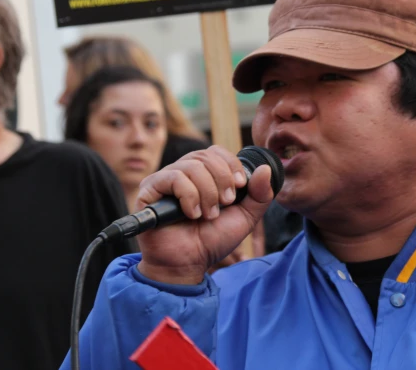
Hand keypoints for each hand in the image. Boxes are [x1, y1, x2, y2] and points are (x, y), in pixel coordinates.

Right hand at [135, 145, 274, 284]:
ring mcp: (164, 180)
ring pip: (192, 166)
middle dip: (222, 179)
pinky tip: (192, 214)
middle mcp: (182, 173)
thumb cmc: (212, 240)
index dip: (231, 165)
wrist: (188, 264)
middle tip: (225, 204)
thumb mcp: (245, 217)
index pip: (216, 152)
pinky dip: (190, 196)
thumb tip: (266, 169)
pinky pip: (174, 178)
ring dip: (207, 192)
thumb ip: (259, 195)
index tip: (240, 187)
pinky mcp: (149, 190)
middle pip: (205, 155)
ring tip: (207, 215)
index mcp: (203, 175)